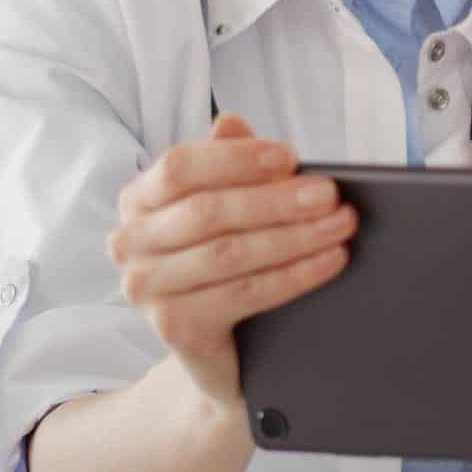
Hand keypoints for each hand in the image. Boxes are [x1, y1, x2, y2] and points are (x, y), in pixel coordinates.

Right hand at [108, 114, 355, 408]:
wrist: (224, 348)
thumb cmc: (226, 260)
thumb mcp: (228, 205)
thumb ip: (228, 163)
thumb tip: (232, 123)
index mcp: (138, 200)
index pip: (180, 167)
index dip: (237, 159)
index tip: (290, 156)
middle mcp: (131, 243)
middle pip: (208, 212)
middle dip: (277, 200)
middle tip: (330, 195)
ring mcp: (146, 289)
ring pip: (229, 253)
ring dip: (295, 237)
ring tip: (341, 225)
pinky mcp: (173, 327)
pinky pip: (244, 294)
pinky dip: (295, 276)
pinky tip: (329, 261)